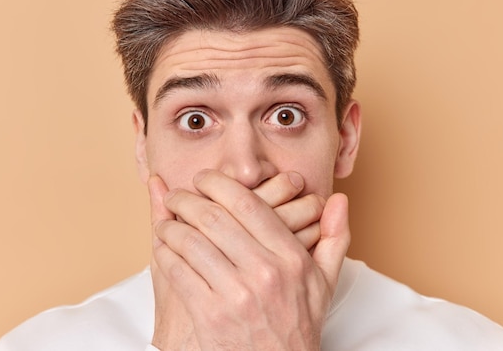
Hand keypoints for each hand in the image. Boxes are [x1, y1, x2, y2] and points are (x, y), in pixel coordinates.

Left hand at [150, 170, 349, 349]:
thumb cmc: (297, 324)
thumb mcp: (325, 282)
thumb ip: (334, 237)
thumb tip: (339, 200)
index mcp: (291, 258)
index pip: (248, 204)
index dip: (218, 184)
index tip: (203, 179)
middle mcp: (265, 272)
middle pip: (213, 218)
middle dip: (186, 200)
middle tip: (177, 196)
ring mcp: (236, 295)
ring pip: (191, 242)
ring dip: (170, 226)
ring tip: (166, 222)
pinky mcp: (210, 316)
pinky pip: (178, 272)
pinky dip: (165, 254)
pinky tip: (164, 249)